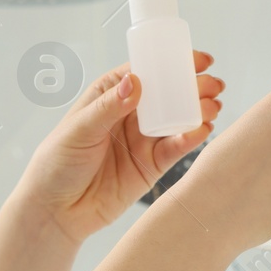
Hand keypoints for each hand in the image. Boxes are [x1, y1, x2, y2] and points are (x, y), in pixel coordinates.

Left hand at [16, 51, 224, 244]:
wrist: (56, 210)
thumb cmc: (57, 164)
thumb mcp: (79, 129)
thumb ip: (108, 107)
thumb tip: (134, 82)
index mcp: (109, 95)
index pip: (145, 73)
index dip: (171, 64)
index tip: (196, 60)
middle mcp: (130, 114)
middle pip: (168, 94)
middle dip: (193, 86)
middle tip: (213, 84)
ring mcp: (143, 139)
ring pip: (178, 119)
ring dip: (198, 111)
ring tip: (214, 106)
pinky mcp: (152, 165)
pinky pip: (175, 148)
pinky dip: (191, 138)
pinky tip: (203, 130)